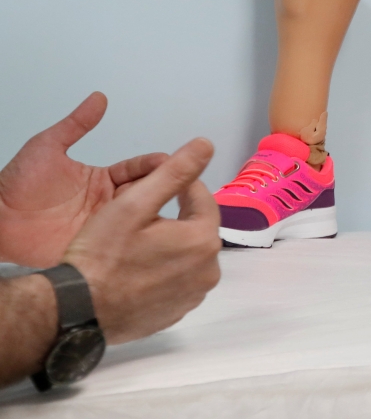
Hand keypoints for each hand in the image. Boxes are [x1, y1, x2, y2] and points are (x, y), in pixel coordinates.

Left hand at [0, 92, 166, 266]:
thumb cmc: (17, 185)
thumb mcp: (47, 147)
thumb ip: (75, 124)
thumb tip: (99, 99)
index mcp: (103, 180)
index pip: (138, 169)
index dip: (156, 164)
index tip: (174, 160)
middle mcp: (109, 204)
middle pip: (146, 194)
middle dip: (168, 187)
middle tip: (188, 183)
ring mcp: (105, 228)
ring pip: (142, 220)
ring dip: (160, 214)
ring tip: (180, 210)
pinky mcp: (97, 250)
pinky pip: (125, 245)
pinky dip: (144, 243)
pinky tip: (161, 237)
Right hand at [63, 138, 221, 344]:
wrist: (75, 311)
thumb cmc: (102, 254)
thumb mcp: (134, 204)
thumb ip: (174, 172)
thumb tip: (206, 144)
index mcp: (204, 241)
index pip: (202, 199)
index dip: (181, 186)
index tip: (157, 182)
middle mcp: (209, 271)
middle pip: (197, 227)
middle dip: (176, 215)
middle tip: (141, 213)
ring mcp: (194, 295)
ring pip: (188, 253)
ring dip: (171, 241)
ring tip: (137, 238)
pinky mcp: (177, 313)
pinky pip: (178, 279)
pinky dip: (165, 267)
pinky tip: (139, 265)